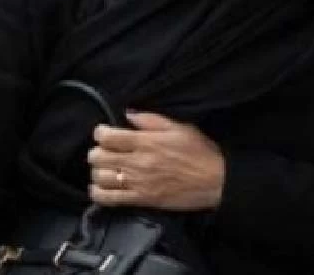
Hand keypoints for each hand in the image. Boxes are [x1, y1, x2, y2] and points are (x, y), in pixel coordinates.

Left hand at [86, 112, 224, 210]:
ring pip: (101, 177)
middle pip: (99, 157)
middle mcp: (138, 162)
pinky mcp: (142, 200)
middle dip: (96, 152)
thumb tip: (128, 113)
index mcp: (146, 142)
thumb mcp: (179, 127)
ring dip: (97, 171)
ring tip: (103, 168)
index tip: (104, 132)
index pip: (107, 137)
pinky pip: (110, 199)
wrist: (217, 182)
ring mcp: (138, 183)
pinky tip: (99, 188)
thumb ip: (150, 119)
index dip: (100, 132)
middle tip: (103, 151)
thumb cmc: (200, 152)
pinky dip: (98, 193)